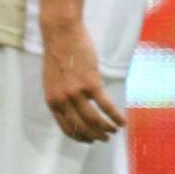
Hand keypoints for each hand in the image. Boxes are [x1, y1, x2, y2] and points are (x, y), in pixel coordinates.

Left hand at [42, 19, 125, 141]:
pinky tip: (122, 121)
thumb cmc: (58, 53)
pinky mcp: (91, 84)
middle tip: (105, 138)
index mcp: (52, 100)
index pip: (66, 127)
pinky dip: (116, 117)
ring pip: (95, 121)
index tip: (89, 140)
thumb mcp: (52, 80)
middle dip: (95, 136)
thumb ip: (60, 96)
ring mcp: (76, 93)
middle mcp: (62, 100)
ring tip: (114, 130)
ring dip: (107, 128)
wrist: (60, 32)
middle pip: (82, 127)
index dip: (80, 137)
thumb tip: (73, 109)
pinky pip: (107, 107)